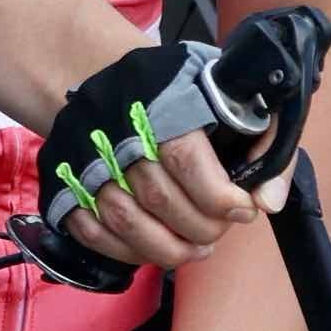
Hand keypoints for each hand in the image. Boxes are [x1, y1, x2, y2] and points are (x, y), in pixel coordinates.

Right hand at [31, 35, 263, 281]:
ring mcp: (83, 160)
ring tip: (194, 248)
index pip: (185, 160)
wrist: (113, 80)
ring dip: (167, 248)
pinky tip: (154, 248)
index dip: (218, 196)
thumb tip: (267, 203)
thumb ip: (263, 143)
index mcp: (158, 101)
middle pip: (158, 198)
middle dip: (199, 227)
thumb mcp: (231, 97)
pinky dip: (127, 251)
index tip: (242, 210)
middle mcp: (114, 131)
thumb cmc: (183, 94)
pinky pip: (92, 232)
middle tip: (218, 231)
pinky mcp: (64, 183)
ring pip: (125, 222)